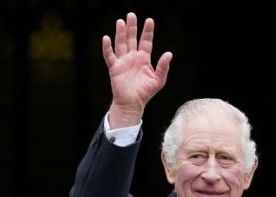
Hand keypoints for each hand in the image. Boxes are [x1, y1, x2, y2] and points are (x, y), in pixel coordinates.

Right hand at [102, 13, 172, 127]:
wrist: (133, 104)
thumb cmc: (145, 92)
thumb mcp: (159, 80)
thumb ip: (163, 67)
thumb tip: (169, 53)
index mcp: (144, 59)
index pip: (146, 41)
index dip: (147, 31)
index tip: (149, 20)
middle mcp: (133, 57)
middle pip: (132, 39)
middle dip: (132, 27)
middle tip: (131, 15)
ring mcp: (123, 62)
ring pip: (121, 44)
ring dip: (121, 33)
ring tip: (121, 21)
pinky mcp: (114, 68)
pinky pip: (110, 56)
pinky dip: (107, 47)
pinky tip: (106, 38)